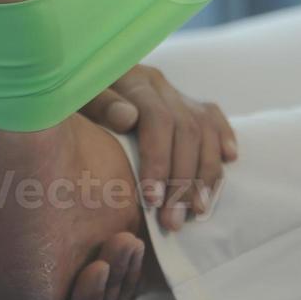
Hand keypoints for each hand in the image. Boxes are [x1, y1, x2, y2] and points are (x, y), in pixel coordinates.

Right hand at [0, 230, 145, 299]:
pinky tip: (131, 227)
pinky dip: (126, 260)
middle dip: (116, 281)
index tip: (97, 265)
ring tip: (132, 236)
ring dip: (127, 270)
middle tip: (125, 242)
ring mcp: (73, 297)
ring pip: (114, 298)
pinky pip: (116, 275)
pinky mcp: (83, 268)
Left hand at [83, 64, 237, 232]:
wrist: (77, 78)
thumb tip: (128, 118)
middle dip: (183, 180)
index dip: (158, 161)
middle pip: (186, 131)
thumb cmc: (71, 101)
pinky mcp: (185, 102)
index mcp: (133, 81)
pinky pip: (213, 117)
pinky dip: (224, 138)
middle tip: (173, 221)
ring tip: (198, 211)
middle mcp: (159, 84)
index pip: (157, 120)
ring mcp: (175, 92)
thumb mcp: (76, 100)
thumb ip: (99, 106)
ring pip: (204, 130)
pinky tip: (229, 160)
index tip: (151, 200)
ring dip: (205, 174)